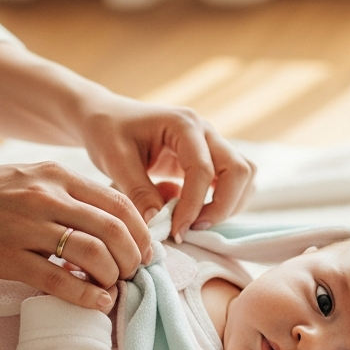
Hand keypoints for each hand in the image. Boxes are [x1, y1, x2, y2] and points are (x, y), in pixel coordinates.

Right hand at [0, 161, 150, 311]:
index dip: (141, 232)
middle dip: (134, 258)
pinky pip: (59, 281)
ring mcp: (25, 227)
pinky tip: (97, 303)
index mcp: (54, 175)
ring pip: (93, 256)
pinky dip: (87, 296)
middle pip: (114, 230)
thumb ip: (64, 194)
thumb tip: (104, 223)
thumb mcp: (25, 177)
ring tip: (113, 288)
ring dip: (113, 277)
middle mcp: (45, 196)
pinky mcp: (5, 258)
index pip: (119, 203)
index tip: (145, 251)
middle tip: (134, 274)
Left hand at [79, 96, 256, 241]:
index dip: (193, 205)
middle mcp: (205, 131)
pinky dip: (223, 201)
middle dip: (221, 206)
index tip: (176, 231)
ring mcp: (211, 144)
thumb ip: (138, 192)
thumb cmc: (107, 132)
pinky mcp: (210, 158)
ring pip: (244, 176)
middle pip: (239, 170)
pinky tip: (193, 213)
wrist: (106, 117)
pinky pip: (232, 181)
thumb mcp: (115, 160)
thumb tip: (159, 225)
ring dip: (228, 205)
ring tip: (194, 224)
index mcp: (183, 124)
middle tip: (191, 229)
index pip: (203, 169)